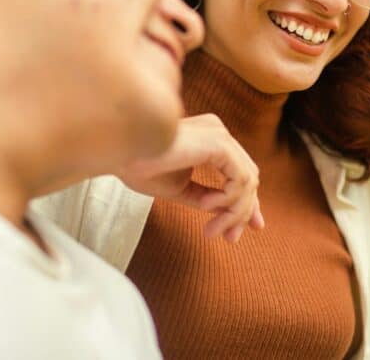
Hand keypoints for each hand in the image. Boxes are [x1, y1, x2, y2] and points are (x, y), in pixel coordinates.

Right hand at [117, 114, 263, 242]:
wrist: (121, 150)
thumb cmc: (141, 165)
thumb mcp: (180, 188)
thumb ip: (206, 197)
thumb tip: (229, 212)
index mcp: (209, 138)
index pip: (240, 171)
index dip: (247, 202)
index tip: (247, 229)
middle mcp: (218, 132)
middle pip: (248, 177)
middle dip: (243, 211)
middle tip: (230, 239)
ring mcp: (219, 134)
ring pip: (247, 181)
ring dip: (233, 212)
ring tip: (211, 230)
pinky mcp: (218, 142)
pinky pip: (239, 178)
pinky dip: (228, 200)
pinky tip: (205, 207)